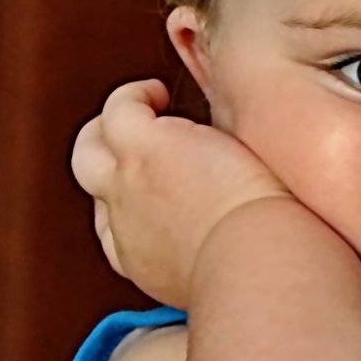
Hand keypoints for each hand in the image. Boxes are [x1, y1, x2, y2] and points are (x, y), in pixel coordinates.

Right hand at [70, 78, 291, 307]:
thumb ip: (225, 248)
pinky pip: (120, 109)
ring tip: (152, 103)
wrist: (259, 261)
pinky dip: (134, 95)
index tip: (162, 188)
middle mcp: (126, 224)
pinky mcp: (144, 148)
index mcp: (144, 259)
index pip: (117, 226)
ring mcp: (129, 184)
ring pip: (92, 145)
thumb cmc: (268, 269)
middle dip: (110, 156)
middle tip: (144, 140)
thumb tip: (254, 232)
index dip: (130, 201)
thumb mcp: (231, 268)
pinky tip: (160, 91)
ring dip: (116, 121)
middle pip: (95, 182)